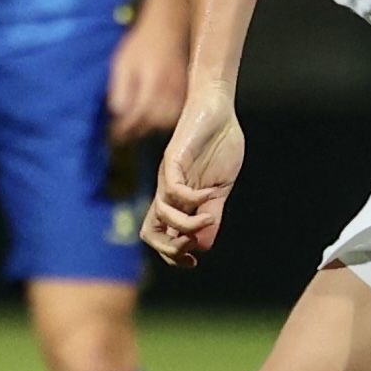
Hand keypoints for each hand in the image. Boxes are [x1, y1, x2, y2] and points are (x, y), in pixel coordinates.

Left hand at [104, 21, 189, 145]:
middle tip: (122, 134)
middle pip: (154, 123)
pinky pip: (176, 114)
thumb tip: (118, 113)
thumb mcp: (122, 63)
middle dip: (137, 131)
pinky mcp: (186, 91)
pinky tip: (153, 117)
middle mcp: (169, 91)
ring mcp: (180, 92)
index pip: (137, 116)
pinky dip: (164, 120)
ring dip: (151, 128)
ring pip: (167, 121)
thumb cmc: (141, 44)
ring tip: (137, 127)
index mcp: (152, 84)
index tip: (112, 135)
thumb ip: (120, 90)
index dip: (124, 129)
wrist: (167, 27)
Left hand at [143, 90, 242, 265]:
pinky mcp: (174, 159)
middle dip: (170, 250)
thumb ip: (211, 215)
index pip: (160, 237)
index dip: (172, 256)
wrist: (217, 109)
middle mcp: (167, 192)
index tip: (194, 261)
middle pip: (150, 232)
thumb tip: (203, 247)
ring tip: (210, 217)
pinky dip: (193, 198)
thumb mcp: (220, 189)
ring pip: (163, 215)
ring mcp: (168, 176)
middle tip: (193, 250)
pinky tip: (211, 192)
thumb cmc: (219, 146)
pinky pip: (174, 189)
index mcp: (177, 201)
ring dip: (187, 225)